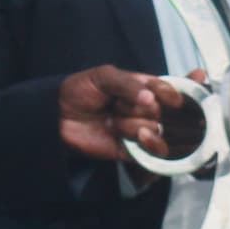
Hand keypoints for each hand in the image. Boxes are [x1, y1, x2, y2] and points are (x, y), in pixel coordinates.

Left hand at [58, 65, 190, 162]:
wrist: (58, 116)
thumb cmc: (80, 90)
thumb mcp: (103, 76)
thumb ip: (128, 83)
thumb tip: (151, 98)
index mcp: (141, 88)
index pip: (166, 90)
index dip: (170, 93)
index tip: (172, 98)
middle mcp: (143, 109)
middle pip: (159, 110)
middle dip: (138, 107)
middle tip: (116, 105)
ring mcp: (138, 130)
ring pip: (155, 128)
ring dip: (132, 124)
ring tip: (112, 122)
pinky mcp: (132, 150)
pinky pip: (154, 152)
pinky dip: (151, 144)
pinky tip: (140, 137)